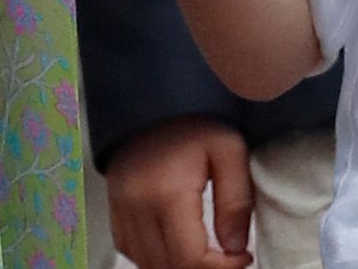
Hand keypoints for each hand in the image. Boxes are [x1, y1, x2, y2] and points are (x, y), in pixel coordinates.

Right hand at [106, 116, 253, 268]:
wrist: (154, 104)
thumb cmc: (198, 123)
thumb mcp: (230, 152)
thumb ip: (236, 201)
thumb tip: (236, 248)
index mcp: (166, 194)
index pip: (188, 257)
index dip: (219, 268)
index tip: (243, 258)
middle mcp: (135, 209)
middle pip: (165, 266)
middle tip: (229, 260)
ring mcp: (119, 211)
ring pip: (146, 263)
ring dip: (179, 267)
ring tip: (210, 257)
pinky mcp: (114, 211)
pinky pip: (132, 250)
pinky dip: (156, 259)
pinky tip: (179, 251)